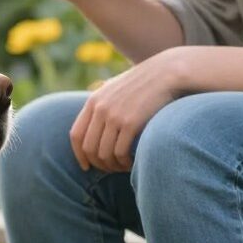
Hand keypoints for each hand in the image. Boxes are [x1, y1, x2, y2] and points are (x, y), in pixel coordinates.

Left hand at [70, 49, 187, 172]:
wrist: (167, 73)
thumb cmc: (144, 83)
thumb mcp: (116, 88)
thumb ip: (103, 104)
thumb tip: (94, 125)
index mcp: (94, 101)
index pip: (76, 135)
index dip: (79, 154)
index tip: (85, 166)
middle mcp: (100, 109)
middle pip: (89, 148)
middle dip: (97, 164)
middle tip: (110, 169)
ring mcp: (114, 116)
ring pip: (104, 153)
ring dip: (112, 166)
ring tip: (122, 167)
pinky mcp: (130, 123)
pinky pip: (120, 152)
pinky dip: (124, 163)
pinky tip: (131, 164)